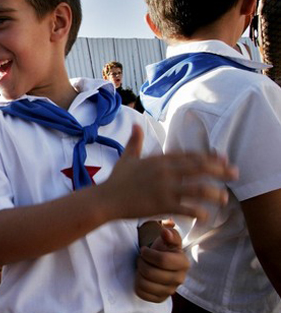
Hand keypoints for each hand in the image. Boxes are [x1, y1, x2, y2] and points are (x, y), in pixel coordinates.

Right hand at [103, 125, 236, 220]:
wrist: (106, 199)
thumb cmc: (116, 180)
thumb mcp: (127, 157)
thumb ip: (135, 141)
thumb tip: (136, 124)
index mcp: (159, 159)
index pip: (190, 155)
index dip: (209, 157)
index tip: (223, 159)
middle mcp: (165, 171)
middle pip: (200, 168)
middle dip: (220, 170)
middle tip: (235, 174)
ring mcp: (165, 188)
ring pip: (198, 188)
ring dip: (215, 193)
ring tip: (224, 199)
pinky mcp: (162, 205)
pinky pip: (186, 208)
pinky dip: (198, 212)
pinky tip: (205, 216)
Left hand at [135, 222, 187, 302]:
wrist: (161, 263)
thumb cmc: (164, 249)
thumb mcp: (168, 238)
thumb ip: (170, 233)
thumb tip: (166, 231)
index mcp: (183, 263)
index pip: (162, 260)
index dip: (148, 253)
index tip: (144, 249)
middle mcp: (179, 279)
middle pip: (150, 273)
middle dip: (141, 262)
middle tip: (141, 258)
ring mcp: (170, 291)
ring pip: (144, 284)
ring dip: (138, 273)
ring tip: (141, 267)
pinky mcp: (160, 299)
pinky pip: (142, 293)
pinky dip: (137, 284)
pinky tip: (142, 277)